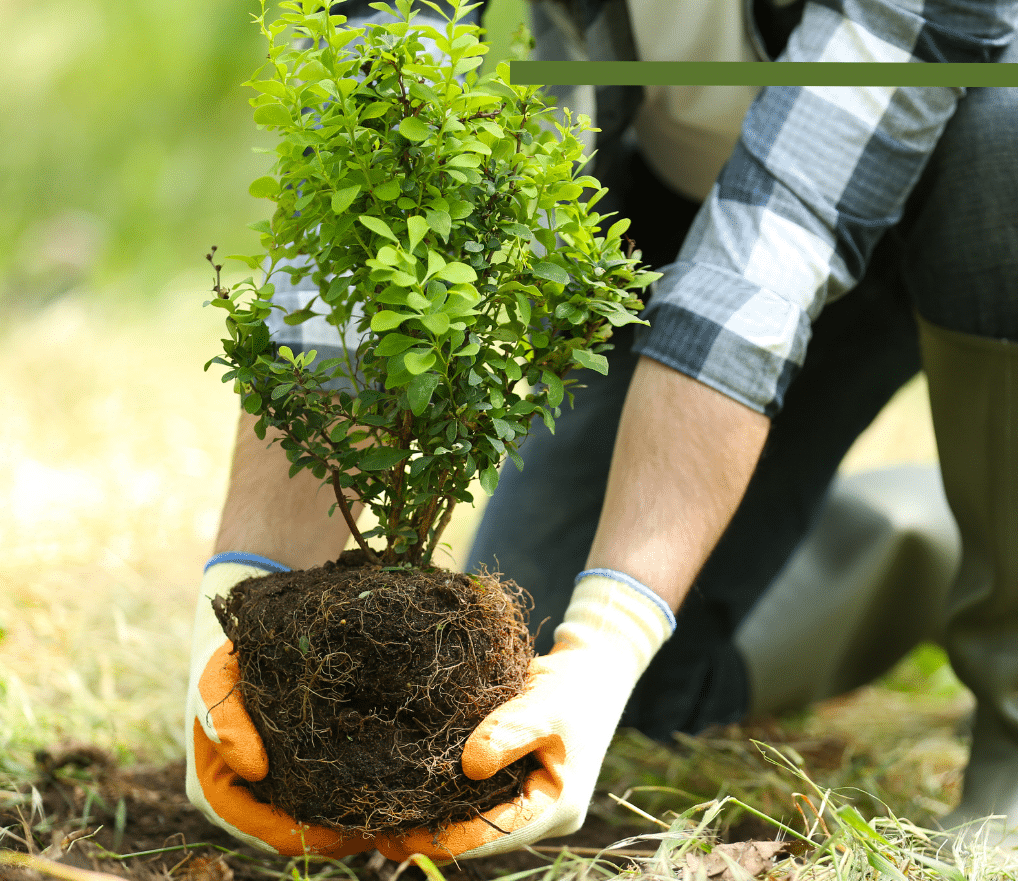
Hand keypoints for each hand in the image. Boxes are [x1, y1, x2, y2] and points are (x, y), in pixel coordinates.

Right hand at [185, 554, 375, 856]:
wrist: (242, 631)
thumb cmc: (227, 655)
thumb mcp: (217, 678)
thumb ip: (225, 719)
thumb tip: (254, 769)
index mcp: (216, 789)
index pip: (266, 832)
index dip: (309, 838)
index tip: (353, 831)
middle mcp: (243, 796)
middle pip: (294, 834)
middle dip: (337, 834)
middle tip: (386, 824)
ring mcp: (267, 786)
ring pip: (310, 819)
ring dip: (346, 819)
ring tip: (394, 809)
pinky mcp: (291, 768)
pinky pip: (320, 793)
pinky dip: (348, 793)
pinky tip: (384, 781)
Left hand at [376, 570, 674, 861]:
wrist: (593, 667)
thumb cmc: (574, 687)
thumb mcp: (546, 707)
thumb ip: (510, 732)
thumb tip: (468, 766)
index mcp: (557, 807)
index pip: (496, 834)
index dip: (449, 839)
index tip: (401, 837)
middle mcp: (542, 813)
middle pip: (483, 835)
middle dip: (435, 835)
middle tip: (379, 833)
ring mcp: (529, 798)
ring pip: (478, 819)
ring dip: (438, 818)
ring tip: (384, 819)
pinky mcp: (516, 779)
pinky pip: (479, 797)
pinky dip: (448, 796)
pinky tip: (411, 791)